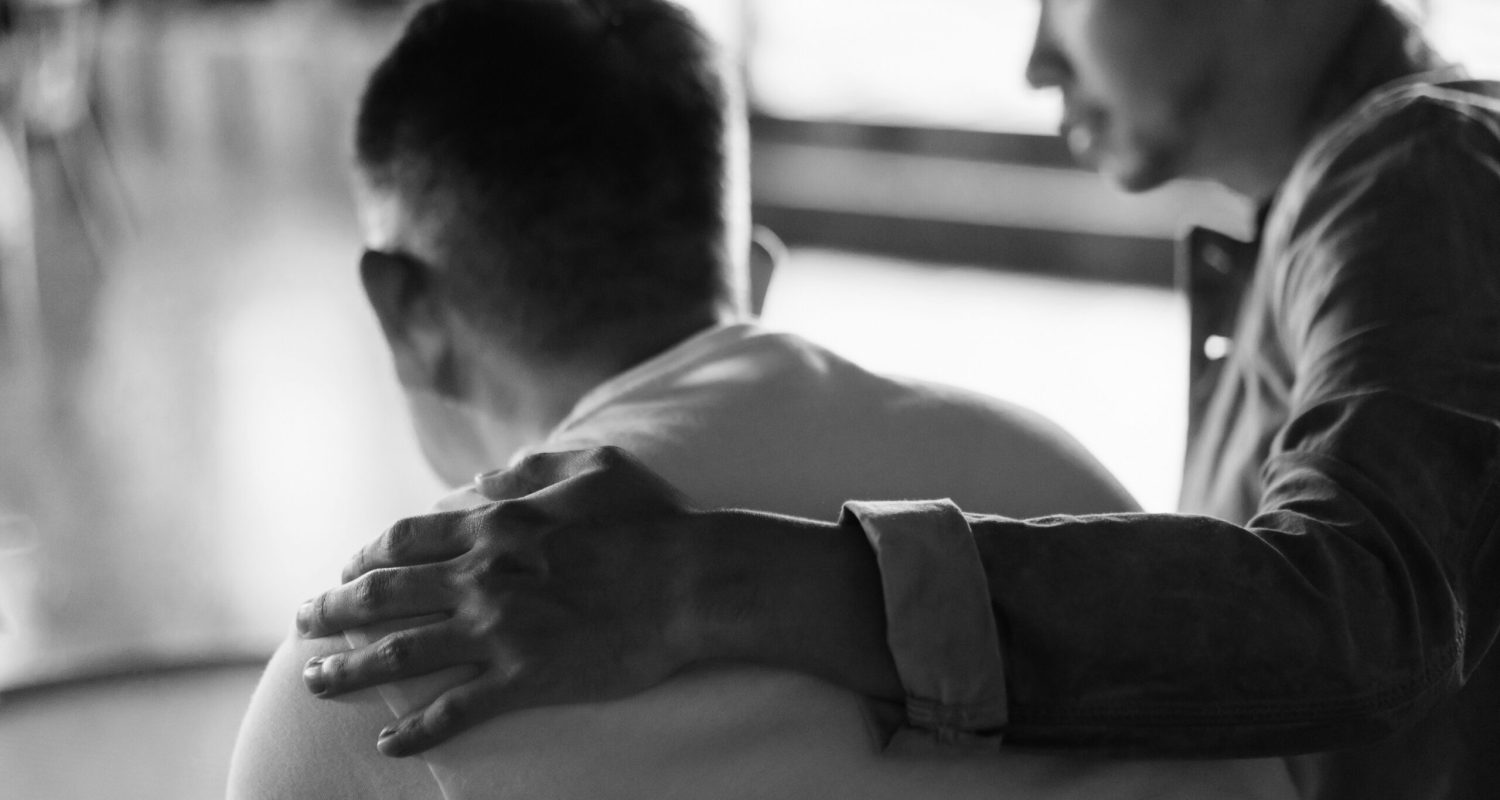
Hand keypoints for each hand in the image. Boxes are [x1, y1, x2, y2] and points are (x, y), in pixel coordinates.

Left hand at [295, 446, 703, 755]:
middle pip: (383, 595)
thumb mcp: (596, 467)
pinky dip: (416, 730)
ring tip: (315, 682)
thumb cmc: (654, 521)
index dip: (366, 556)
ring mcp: (500, 631)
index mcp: (496, 526)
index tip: (347, 569)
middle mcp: (482, 577)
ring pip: (401, 653)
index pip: (406, 540)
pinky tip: (388, 744)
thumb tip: (484, 478)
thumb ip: (534, 468)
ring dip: (349, 669)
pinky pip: (455, 710)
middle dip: (333, 610)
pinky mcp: (525, 678)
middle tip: (303, 624)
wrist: (693, 581)